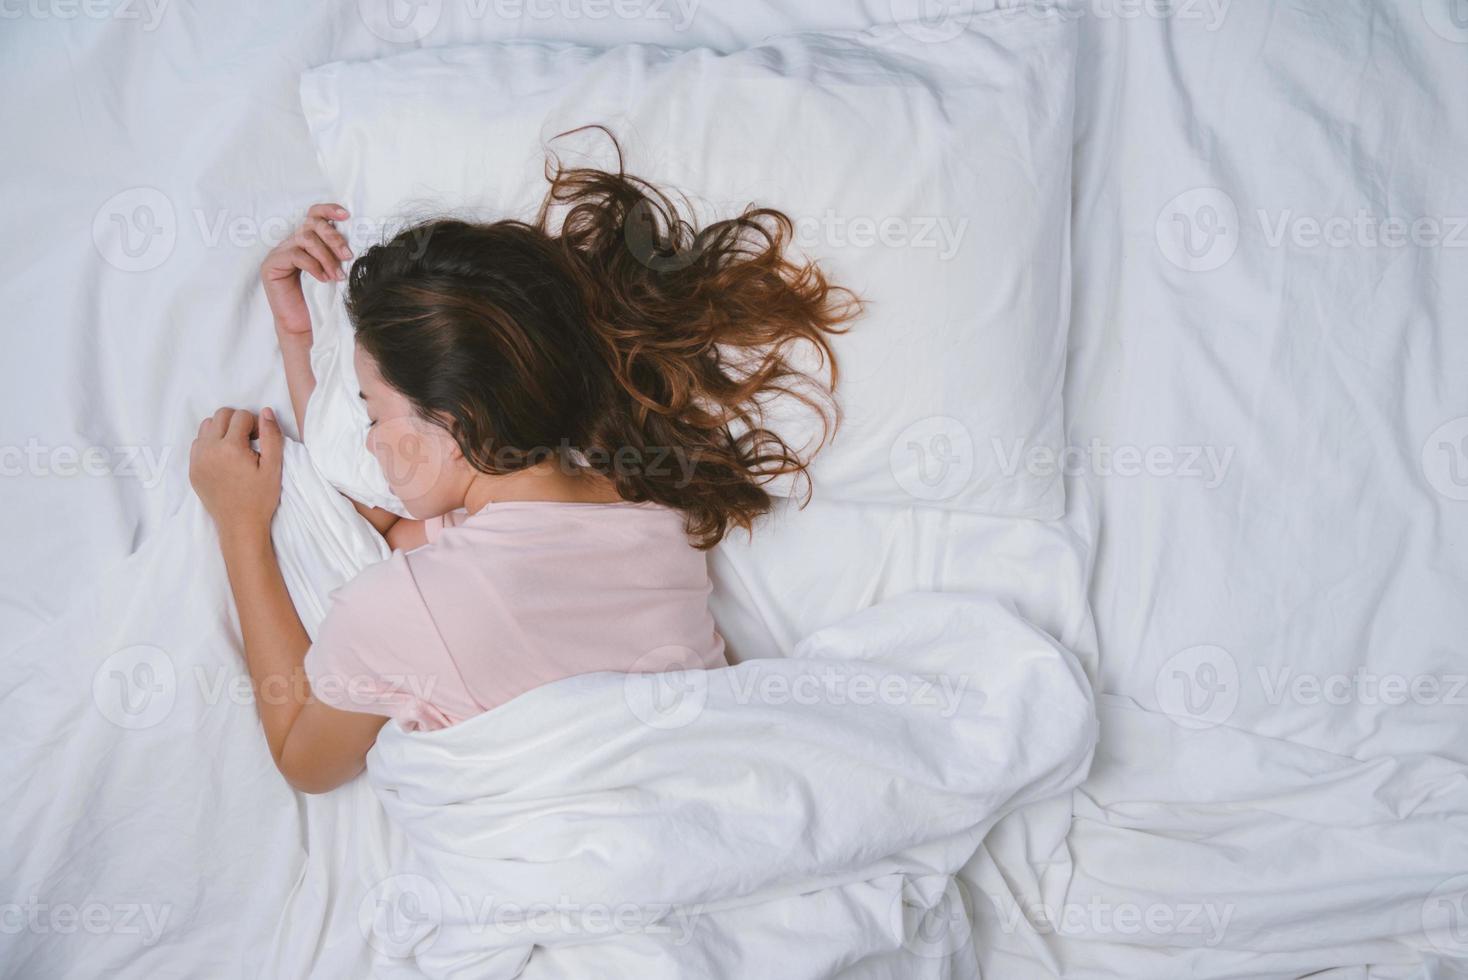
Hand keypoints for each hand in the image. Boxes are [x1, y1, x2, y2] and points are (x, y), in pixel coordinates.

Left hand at [190, 407, 283, 538]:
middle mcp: (209, 450)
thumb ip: (271, 436)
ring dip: (221, 430)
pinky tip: (224, 458)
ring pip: (206, 426)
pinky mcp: (193, 469)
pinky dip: (210, 443)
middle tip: (249, 440)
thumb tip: (265, 412)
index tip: (260, 440)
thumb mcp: (274, 467)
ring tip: (235, 447)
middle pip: (220, 415)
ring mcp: (197, 460)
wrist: (240, 525)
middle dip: (237, 421)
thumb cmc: (260, 498)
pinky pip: (197, 444)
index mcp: (230, 447)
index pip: (241, 416)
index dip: (255, 424)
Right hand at [261, 203, 352, 335]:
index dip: (329, 210)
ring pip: (306, 239)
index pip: (314, 215)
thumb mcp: (331, 271)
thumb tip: (355, 243)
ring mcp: (278, 252)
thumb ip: (336, 254)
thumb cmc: (318, 300)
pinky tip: (324, 279)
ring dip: (327, 256)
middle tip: (348, 255)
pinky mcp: (271, 265)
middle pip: (312, 224)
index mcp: (304, 241)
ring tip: (337, 275)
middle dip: (334, 238)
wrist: (300, 325)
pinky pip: (297, 256)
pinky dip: (314, 266)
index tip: (347, 215)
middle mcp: (290, 242)